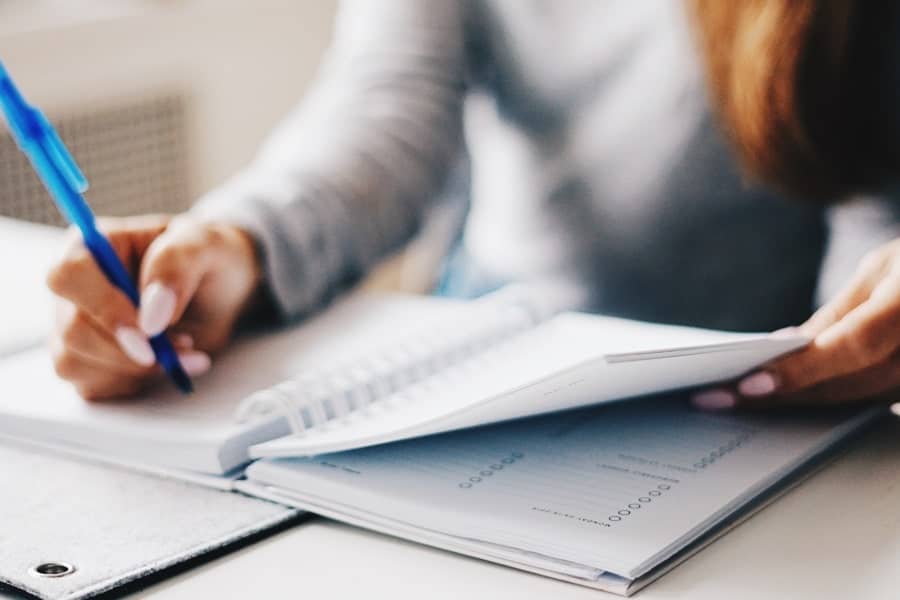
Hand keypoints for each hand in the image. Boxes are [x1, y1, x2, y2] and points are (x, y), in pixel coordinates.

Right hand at [47, 214, 261, 399]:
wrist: (222, 291)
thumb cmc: (209, 258)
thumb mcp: (205, 245)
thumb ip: (176, 267)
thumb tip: (151, 316)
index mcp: (93, 245)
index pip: (69, 276)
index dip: (104, 308)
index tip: (149, 332)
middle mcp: (76, 287)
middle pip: (72, 329)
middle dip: (130, 350)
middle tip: (185, 345)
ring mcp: (76, 325)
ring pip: (75, 362)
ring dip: (136, 369)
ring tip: (184, 349)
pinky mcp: (88, 360)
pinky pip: (91, 385)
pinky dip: (134, 383)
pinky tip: (166, 365)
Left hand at [692, 239, 899, 409]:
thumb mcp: (884, 267)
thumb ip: (840, 312)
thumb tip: (789, 347)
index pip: (853, 346)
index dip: (801, 370)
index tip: (748, 386)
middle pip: (850, 384)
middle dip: (783, 394)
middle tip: (717, 399)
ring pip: (862, 401)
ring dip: (801, 403)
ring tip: (740, 401)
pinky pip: (879, 403)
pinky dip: (834, 400)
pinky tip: (791, 399)